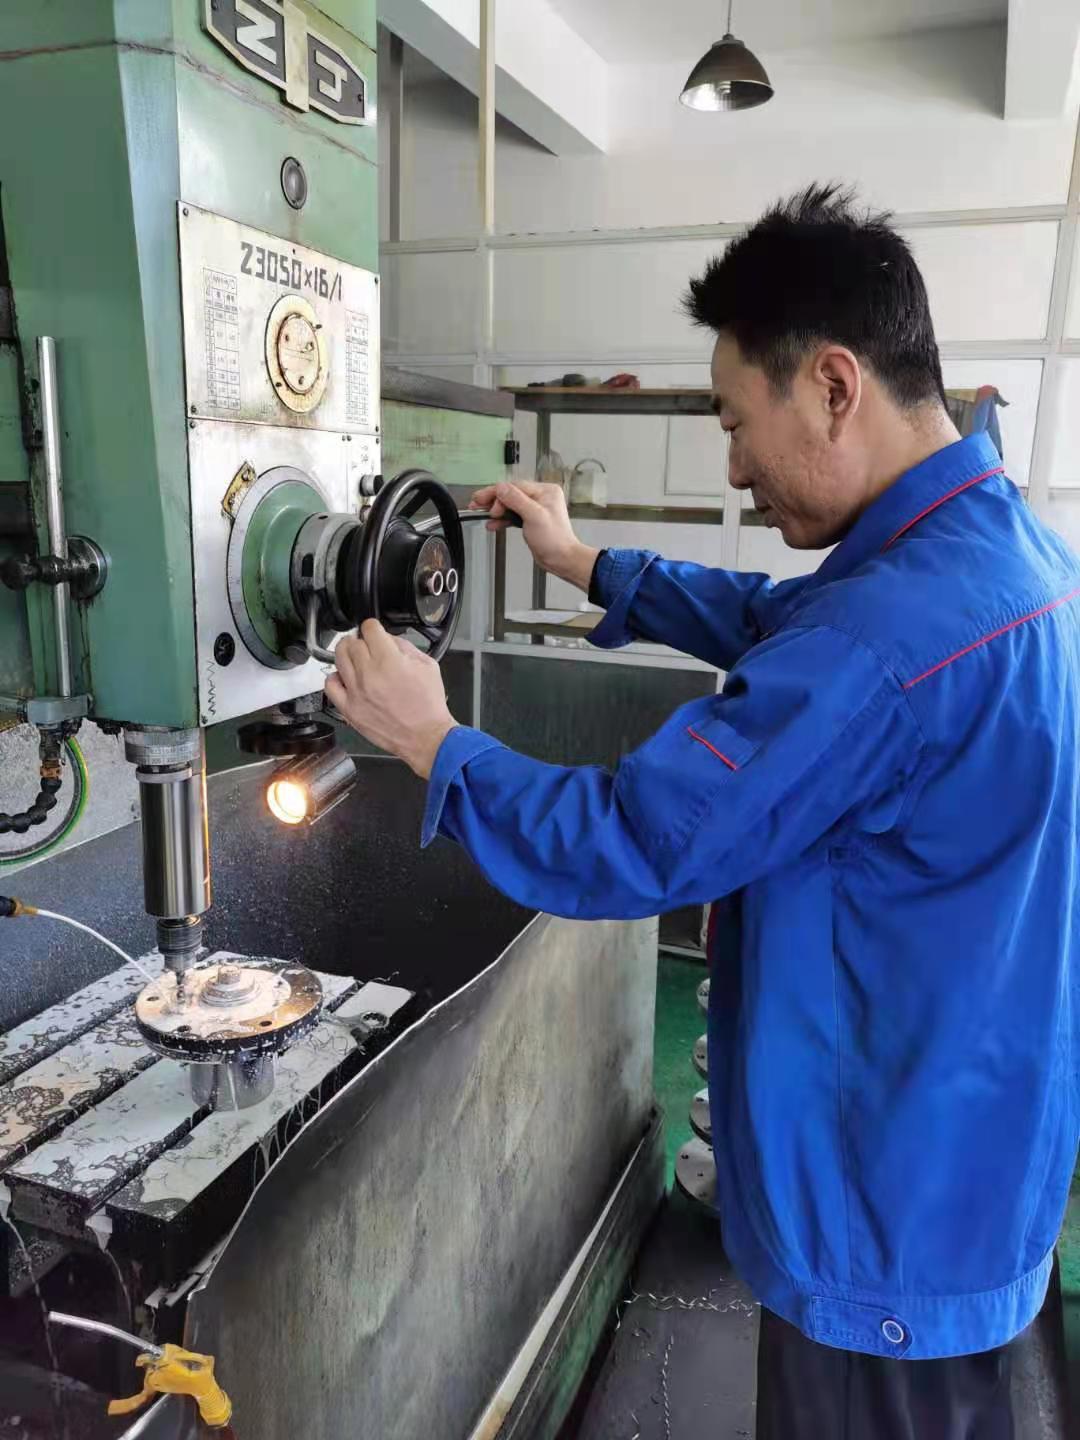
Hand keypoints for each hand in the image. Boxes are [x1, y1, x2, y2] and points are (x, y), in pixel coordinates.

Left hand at [325, 621, 455, 778]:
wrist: (425, 736)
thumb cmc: (429, 705)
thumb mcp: (428, 665)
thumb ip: (405, 646)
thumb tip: (388, 639)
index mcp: (389, 660)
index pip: (369, 629)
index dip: (373, 626)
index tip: (374, 630)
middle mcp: (369, 673)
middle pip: (352, 642)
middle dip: (361, 640)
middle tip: (367, 646)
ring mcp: (356, 692)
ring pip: (338, 658)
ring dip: (346, 654)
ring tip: (355, 658)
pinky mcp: (349, 709)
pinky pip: (330, 685)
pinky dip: (335, 677)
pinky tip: (346, 678)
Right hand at [470, 480, 598, 592]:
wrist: (561, 559)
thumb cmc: (554, 540)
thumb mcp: (534, 516)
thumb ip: (516, 500)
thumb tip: (500, 487)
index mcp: (545, 491)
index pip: (515, 486)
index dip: (497, 493)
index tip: (483, 500)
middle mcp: (541, 497)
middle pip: (511, 493)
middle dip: (493, 500)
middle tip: (476, 503)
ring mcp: (535, 509)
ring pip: (510, 504)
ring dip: (495, 510)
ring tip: (480, 513)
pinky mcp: (530, 520)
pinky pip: (513, 515)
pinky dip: (502, 520)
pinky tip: (492, 524)